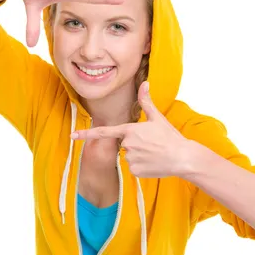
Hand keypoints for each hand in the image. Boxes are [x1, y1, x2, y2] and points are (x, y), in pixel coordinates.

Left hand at [71, 82, 194, 177]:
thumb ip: (146, 101)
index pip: (104, 132)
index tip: (72, 136)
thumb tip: (145, 83)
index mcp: (130, 130)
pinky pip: (133, 167)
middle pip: (123, 144)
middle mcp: (127, 145)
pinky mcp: (134, 171)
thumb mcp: (158, 118)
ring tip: (154, 153)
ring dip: (139, 155)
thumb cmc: (170, 137)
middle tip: (151, 144)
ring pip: (128, 156)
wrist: (182, 158)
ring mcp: (130, 159)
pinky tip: (153, 163)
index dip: (86, 134)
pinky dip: (142, 166)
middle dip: (134, 144)